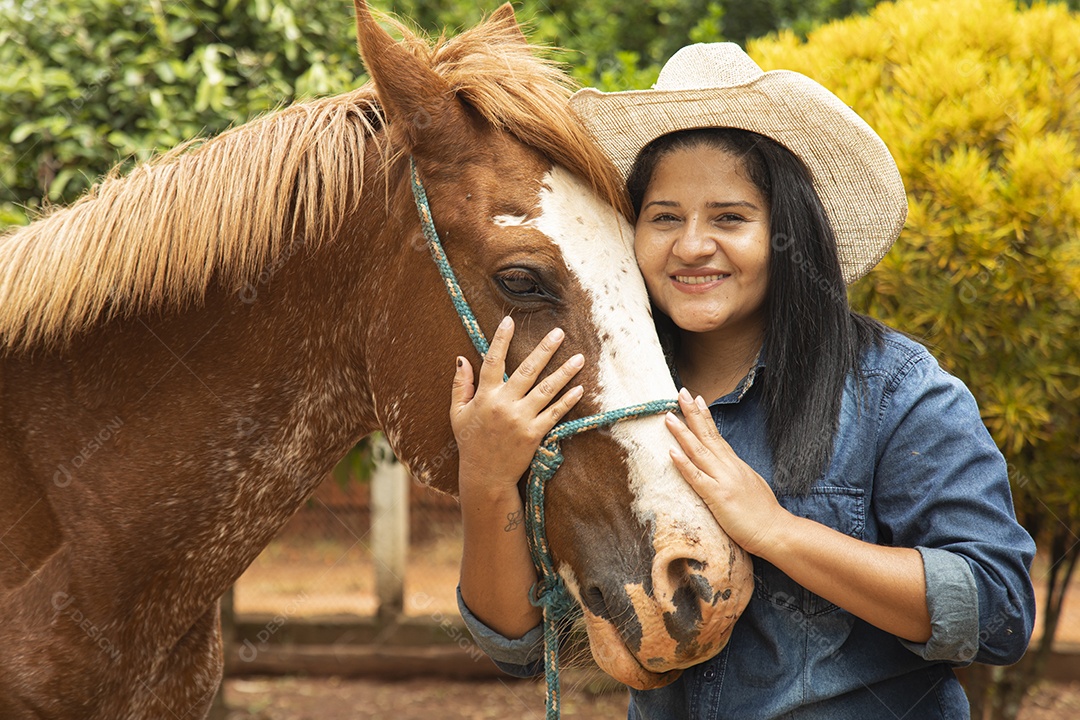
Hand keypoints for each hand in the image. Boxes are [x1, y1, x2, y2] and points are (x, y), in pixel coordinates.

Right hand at [450, 315, 585, 493]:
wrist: (485, 476)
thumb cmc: (470, 443)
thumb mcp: (458, 414)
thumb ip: (460, 385)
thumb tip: (461, 359)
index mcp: (485, 396)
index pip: (493, 361)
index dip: (501, 340)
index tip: (510, 321)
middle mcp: (504, 404)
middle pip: (528, 371)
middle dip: (545, 349)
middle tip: (559, 332)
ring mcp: (521, 419)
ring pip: (546, 390)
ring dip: (564, 372)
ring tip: (579, 358)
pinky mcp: (535, 433)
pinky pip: (555, 413)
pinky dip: (567, 400)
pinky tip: (579, 388)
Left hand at [666, 388, 789, 557]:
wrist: (777, 532)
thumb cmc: (764, 514)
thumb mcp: (750, 485)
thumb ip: (736, 475)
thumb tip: (727, 469)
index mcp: (735, 465)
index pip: (717, 436)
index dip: (705, 417)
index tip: (696, 398)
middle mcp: (729, 468)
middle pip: (707, 435)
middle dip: (692, 413)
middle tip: (680, 392)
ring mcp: (724, 481)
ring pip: (699, 452)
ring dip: (683, 433)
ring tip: (668, 416)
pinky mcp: (718, 497)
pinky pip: (697, 478)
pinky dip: (684, 464)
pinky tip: (672, 451)